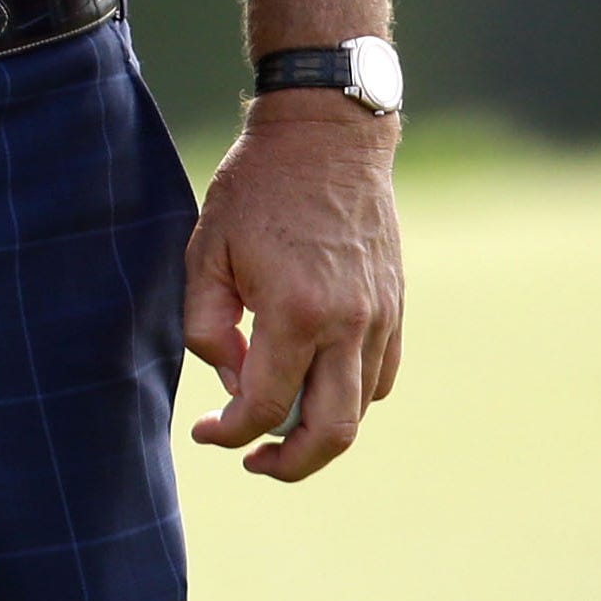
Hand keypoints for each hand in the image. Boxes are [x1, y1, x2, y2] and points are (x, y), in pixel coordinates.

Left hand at [184, 95, 402, 480]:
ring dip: (319, 432)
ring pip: (360, 409)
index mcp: (297, 313)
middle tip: (254, 463)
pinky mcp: (396, 307)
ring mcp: (381, 318)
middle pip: (332, 432)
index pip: (265, 406)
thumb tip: (232, 380)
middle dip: (290, 464)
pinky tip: (314, 386)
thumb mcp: (205, 252)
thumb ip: (208, 326)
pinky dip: (349, 397)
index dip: (229, 434)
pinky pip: (380, 376)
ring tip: (277, 428)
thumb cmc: (256, 188)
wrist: (328, 137)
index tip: (205, 433)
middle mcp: (349, 325)